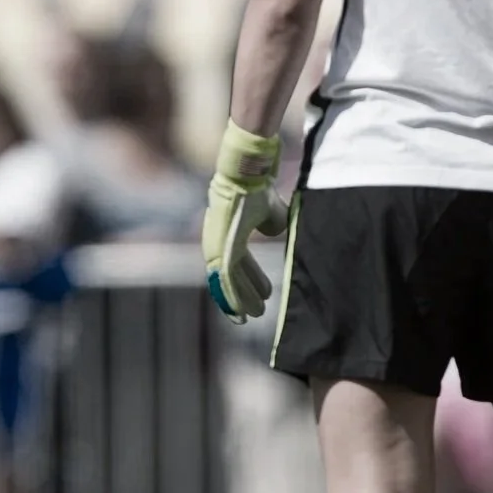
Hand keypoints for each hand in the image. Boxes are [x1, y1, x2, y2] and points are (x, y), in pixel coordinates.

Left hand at [202, 120, 286, 322]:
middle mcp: (220, 242)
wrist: (248, 176)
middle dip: (245, 295)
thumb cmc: (258, 190)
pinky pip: (225, 279)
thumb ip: (272, 224)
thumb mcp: (271, 212)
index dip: (252, 280)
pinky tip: (240, 311)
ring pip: (228, 282)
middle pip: (232, 276)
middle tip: (258, 312)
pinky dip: (232, 296)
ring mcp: (217, 246)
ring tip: (253, 316)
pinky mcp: (218, 248)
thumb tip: (275, 232)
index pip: (239, 264)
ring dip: (240, 300)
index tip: (266, 295)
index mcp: (230, 233)